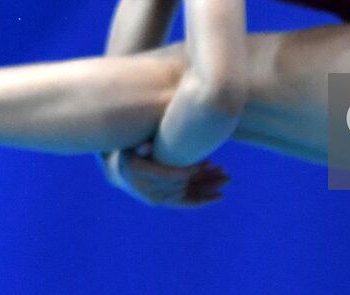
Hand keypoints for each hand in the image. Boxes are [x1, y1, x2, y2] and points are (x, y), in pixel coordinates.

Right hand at [103, 144, 229, 207]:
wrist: (122, 172)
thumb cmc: (129, 153)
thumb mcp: (131, 147)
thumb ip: (140, 147)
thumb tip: (147, 146)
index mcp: (146, 178)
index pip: (172, 176)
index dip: (191, 170)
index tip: (208, 162)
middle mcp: (153, 194)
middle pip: (185, 187)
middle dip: (206, 179)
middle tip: (224, 172)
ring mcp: (161, 199)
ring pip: (189, 195)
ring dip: (208, 187)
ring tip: (227, 178)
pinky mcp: (168, 201)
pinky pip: (187, 202)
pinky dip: (203, 199)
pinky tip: (218, 195)